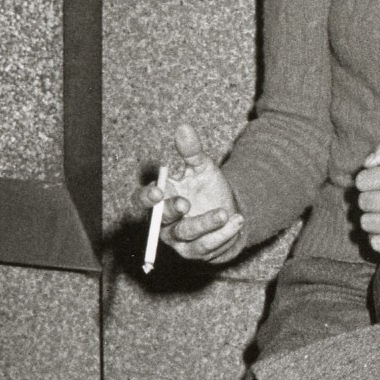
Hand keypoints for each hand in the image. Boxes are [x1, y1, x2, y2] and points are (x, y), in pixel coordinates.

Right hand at [137, 120, 245, 265]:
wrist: (229, 213)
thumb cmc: (207, 189)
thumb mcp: (202, 168)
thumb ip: (191, 151)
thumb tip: (184, 127)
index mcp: (161, 199)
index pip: (144, 201)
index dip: (147, 198)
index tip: (157, 191)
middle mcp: (165, 222)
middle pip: (160, 220)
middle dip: (172, 211)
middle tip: (186, 203)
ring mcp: (180, 240)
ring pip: (186, 234)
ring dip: (205, 223)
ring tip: (224, 213)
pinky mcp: (197, 252)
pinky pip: (206, 246)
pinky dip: (222, 234)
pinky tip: (236, 222)